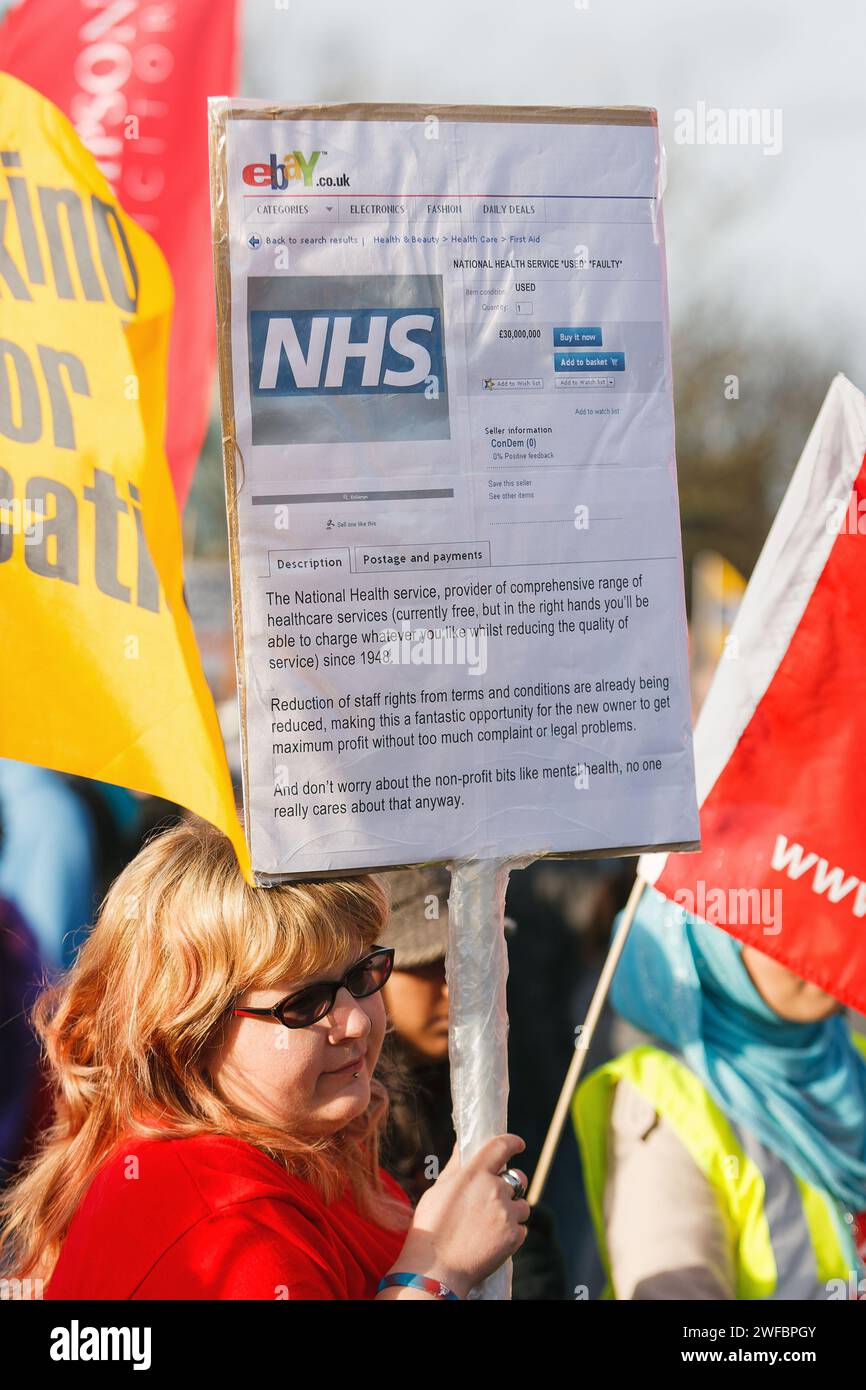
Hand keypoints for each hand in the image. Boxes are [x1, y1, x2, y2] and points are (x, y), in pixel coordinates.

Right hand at [385, 1134, 529, 1298]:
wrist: (436, 1270)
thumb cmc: (431, 1228)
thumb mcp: (438, 1190)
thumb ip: (456, 1167)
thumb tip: (461, 1146)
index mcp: (474, 1174)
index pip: (501, 1147)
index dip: (513, 1142)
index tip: (518, 1144)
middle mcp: (494, 1189)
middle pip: (517, 1178)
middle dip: (510, 1185)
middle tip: (496, 1198)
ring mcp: (506, 1214)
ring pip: (522, 1205)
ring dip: (511, 1211)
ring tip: (490, 1224)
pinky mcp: (514, 1236)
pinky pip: (521, 1228)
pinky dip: (511, 1232)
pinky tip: (492, 1239)